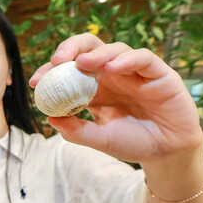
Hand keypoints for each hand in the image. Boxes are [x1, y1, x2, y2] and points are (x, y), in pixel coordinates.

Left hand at [29, 33, 202, 164]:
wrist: (165, 153)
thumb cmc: (132, 143)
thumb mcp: (99, 140)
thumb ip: (76, 131)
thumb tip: (50, 118)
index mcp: (94, 88)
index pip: (69, 70)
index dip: (51, 72)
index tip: (36, 82)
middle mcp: (113, 75)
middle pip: (89, 49)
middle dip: (70, 49)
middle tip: (56, 60)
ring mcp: (135, 72)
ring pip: (114, 49)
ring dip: (96, 54)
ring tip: (82, 63)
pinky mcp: (159, 74)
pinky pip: (143, 58)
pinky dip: (126, 59)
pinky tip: (112, 68)